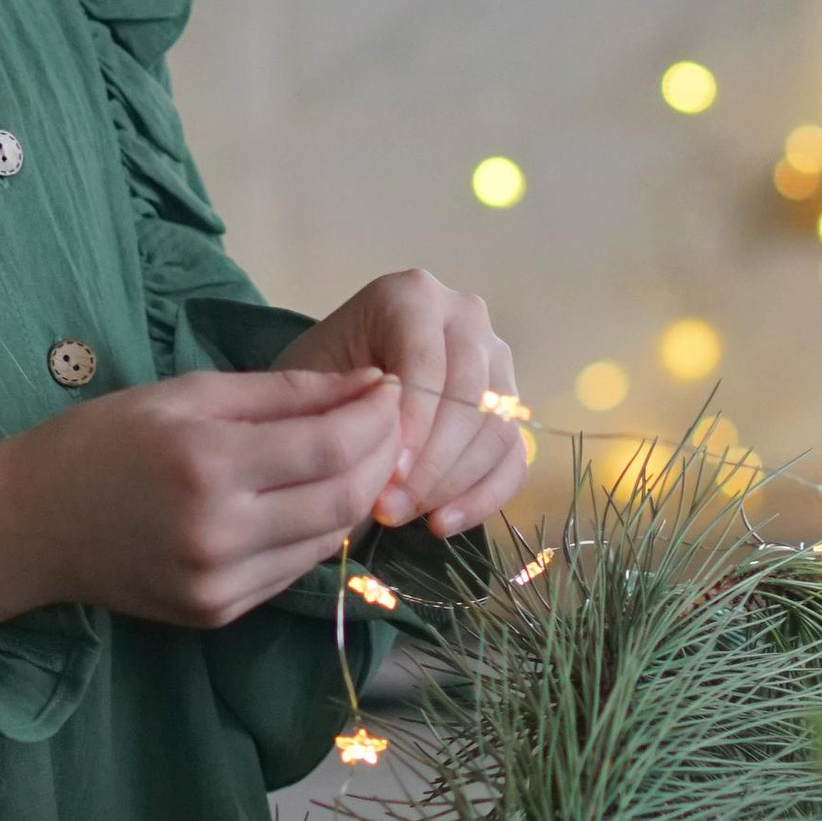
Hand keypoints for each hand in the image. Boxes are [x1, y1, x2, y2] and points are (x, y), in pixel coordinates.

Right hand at [0, 367, 405, 641]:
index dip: (378, 416)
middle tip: (388, 423)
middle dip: (383, 457)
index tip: (390, 388)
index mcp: (206, 462)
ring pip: (329, 542)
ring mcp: (219, 583)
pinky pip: (295, 571)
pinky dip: (319, 532)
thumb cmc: (105, 440)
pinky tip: (312, 498)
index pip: (333, 445)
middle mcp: (218, 532)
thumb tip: (368, 383)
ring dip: (359, 497)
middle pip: (345, 500)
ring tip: (359, 457)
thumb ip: (283, 391)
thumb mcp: (188, 393)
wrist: (31, 525)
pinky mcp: (218, 613)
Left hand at [271, 270, 530, 538]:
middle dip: (430, 461)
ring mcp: (495, 362)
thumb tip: (393, 448)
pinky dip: (482, 498)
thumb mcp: (309, 382)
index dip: (412, 421)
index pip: (426, 361)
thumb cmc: (315, 385)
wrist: (333, 396)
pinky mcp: (508, 410)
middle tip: (388, 508)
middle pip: (468, 396)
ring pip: (495, 429)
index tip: (386, 473)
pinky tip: (440, 524)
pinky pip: (513, 458)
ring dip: (451, 484)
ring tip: (400, 517)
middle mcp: (465, 317)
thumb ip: (346, 404)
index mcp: (412, 295)